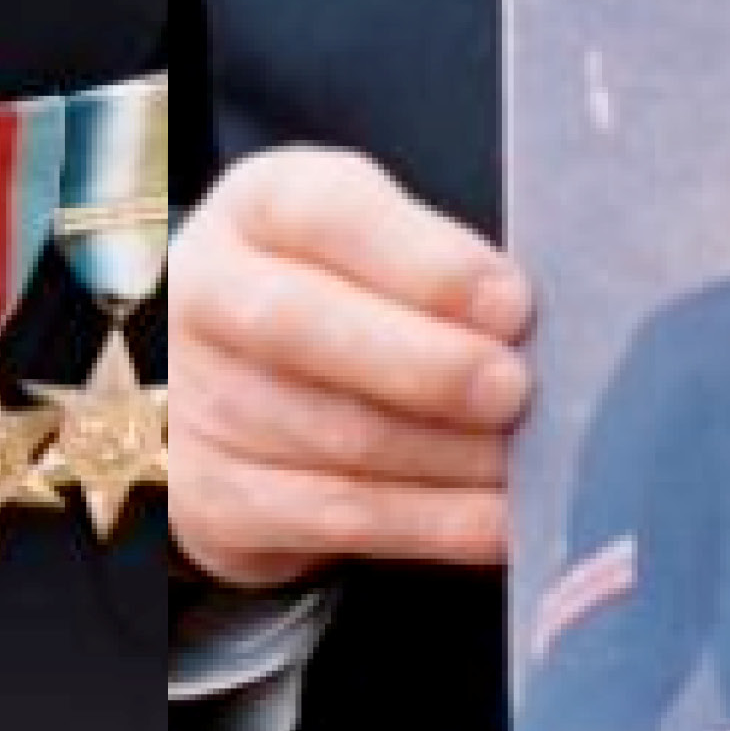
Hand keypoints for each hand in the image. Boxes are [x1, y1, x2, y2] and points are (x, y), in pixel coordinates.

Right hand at [166, 146, 529, 587]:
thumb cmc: (347, 300)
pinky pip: (341, 516)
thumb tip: (532, 329)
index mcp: (256, 207)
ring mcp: (197, 399)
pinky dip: (439, 522)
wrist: (241, 390)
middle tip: (514, 390)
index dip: (423, 263)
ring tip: (529, 459)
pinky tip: (502, 520)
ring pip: (336, 433)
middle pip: (300, 324)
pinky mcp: (215, 498)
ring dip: (452, 454)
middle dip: (427, 364)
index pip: (324, 215)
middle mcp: (203, 292)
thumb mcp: (381, 247)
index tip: (511, 304)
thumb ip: (442, 268)